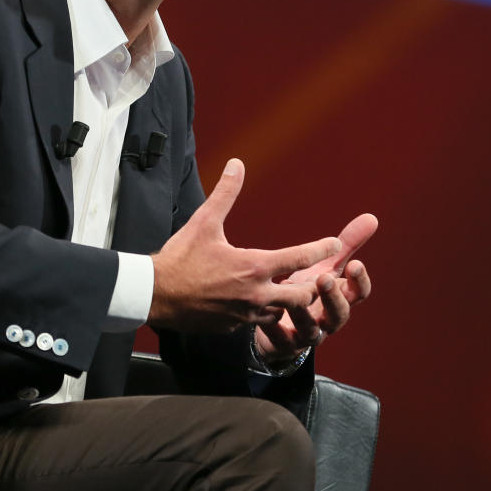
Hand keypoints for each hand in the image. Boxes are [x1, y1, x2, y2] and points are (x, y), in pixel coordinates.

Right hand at [148, 159, 342, 332]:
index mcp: (254, 267)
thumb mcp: (204, 221)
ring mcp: (246, 314)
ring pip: (282, 313)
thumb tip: (236, 164)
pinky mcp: (233, 327)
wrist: (155, 296)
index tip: (335, 244)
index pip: (300, 258)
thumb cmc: (180, 258)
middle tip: (318, 277)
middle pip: (302, 297)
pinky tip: (260, 303)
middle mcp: (256, 294)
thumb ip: (225, 193)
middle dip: (312, 287)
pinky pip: (259, 322)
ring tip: (291, 291)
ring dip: (289, 303)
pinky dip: (266, 313)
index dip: (321, 249)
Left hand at [254, 212, 375, 363]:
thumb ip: (347, 245)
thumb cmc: (308, 291)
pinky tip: (265, 317)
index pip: (358, 294)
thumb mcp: (328, 268)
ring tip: (292, 297)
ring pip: (311, 330)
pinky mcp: (284, 345)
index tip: (355, 263)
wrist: (283, 328)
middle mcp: (328, 320)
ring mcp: (307, 335)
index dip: (359, 281)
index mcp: (340, 299)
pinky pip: (280, 340)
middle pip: (339, 314)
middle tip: (324, 278)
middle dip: (333, 297)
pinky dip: (273, 329)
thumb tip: (372, 217)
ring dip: (303, 313)